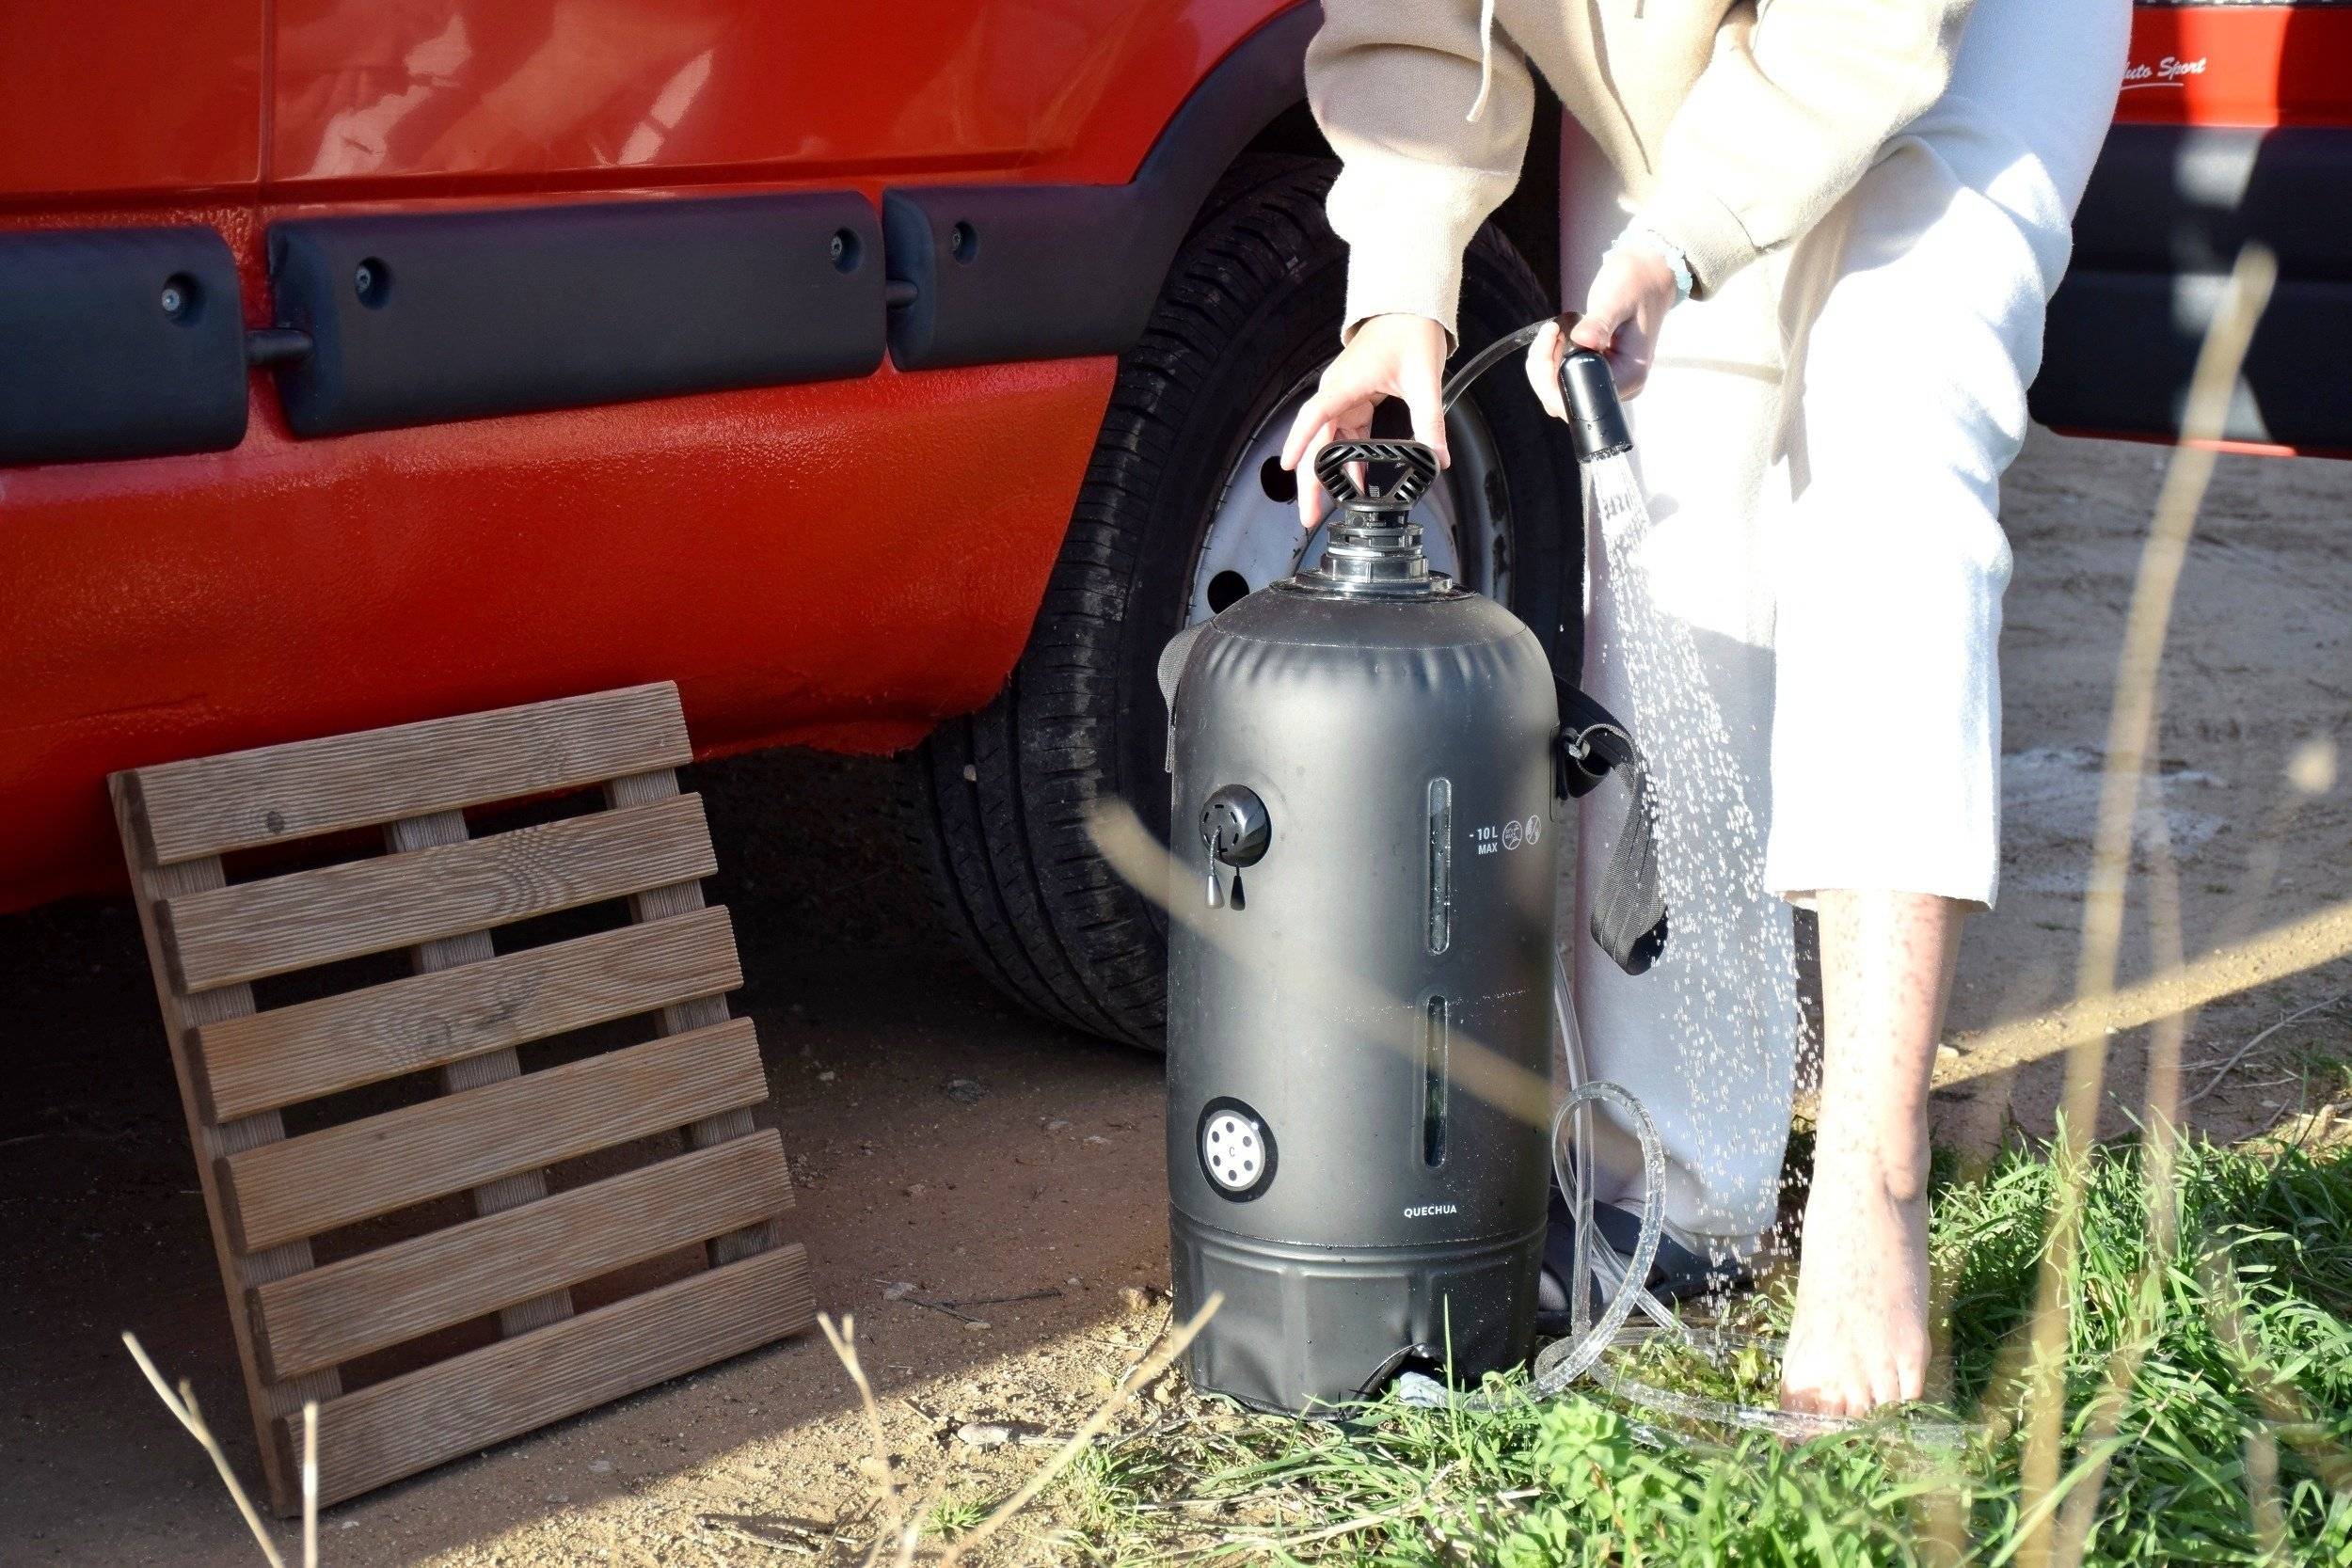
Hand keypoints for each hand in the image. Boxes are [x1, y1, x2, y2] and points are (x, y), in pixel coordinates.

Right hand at [1280, 313, 1448, 530]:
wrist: (1409, 308)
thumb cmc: (1409, 331)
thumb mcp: (1424, 378)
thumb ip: (1431, 420)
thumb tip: (1438, 455)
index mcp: (1346, 383)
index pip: (1316, 416)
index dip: (1301, 443)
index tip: (1290, 468)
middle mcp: (1337, 391)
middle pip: (1316, 440)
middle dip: (1311, 480)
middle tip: (1310, 513)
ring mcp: (1342, 396)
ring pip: (1327, 442)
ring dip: (1327, 475)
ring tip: (1327, 507)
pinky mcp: (1353, 401)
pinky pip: (1344, 436)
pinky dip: (1346, 460)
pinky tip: (1353, 482)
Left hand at [1523, 241, 1678, 414]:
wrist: (1648, 278)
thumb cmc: (1636, 285)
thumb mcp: (1617, 299)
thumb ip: (1599, 323)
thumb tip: (1582, 340)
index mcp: (1629, 376)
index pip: (1580, 396)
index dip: (1552, 378)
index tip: (1551, 339)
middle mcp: (1619, 386)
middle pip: (1564, 399)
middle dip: (1544, 369)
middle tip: (1550, 331)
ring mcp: (1606, 381)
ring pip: (1558, 392)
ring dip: (1543, 364)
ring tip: (1553, 331)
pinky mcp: (1595, 372)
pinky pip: (1563, 380)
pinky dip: (1549, 362)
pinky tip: (1556, 338)